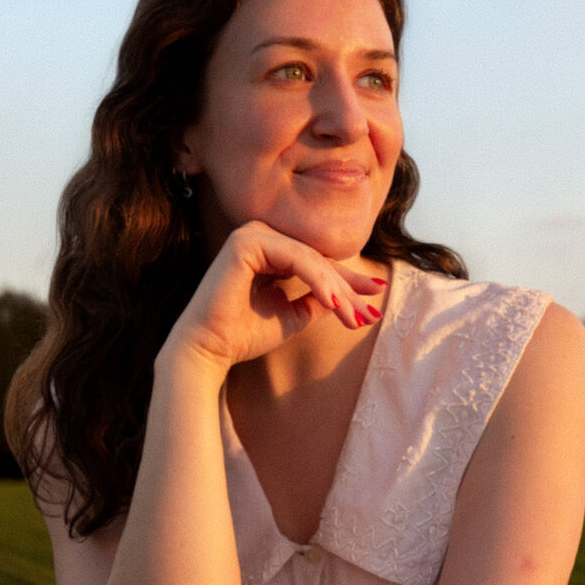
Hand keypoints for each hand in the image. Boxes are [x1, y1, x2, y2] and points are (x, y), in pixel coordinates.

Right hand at [159, 220, 386, 372]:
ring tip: (353, 316)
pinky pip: (295, 258)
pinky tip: (333, 303)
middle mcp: (259, 236)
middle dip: (348, 289)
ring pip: (310, 259)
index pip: (316, 264)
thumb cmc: (245, 335)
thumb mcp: (294, 315)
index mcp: (268, 251)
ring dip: (336, 289)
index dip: (348, 284)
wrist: (210, 350)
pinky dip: (318, 280)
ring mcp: (251, 234)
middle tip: (371, 314)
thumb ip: (320, 301)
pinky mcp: (246, 241)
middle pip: (317, 260)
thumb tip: (353, 296)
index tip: (374, 305)